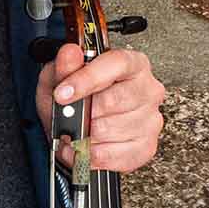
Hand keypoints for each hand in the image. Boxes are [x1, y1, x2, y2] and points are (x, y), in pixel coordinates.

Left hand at [36, 42, 164, 174]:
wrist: (76, 130)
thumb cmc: (72, 101)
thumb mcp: (57, 80)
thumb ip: (62, 67)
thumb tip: (70, 52)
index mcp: (131, 64)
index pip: (116, 64)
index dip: (86, 79)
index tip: (62, 93)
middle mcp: (147, 89)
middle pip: (115, 100)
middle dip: (84, 112)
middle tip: (69, 116)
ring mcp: (151, 119)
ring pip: (113, 129)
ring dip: (85, 135)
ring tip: (75, 132)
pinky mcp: (146, 146)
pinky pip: (116, 155)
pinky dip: (91, 155)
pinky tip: (83, 147)